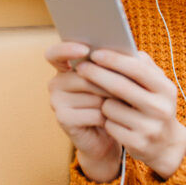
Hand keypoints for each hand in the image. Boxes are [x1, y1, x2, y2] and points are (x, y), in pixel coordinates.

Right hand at [45, 42, 121, 182]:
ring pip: (92, 95)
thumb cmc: (113, 102)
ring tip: (121, 105)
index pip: (55, 53)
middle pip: (85, 76)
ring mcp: (57, 102)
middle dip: (111, 82)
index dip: (67, 49)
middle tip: (130, 88)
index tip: (85, 50)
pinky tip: (112, 120)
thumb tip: (128, 54)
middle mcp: (56, 83)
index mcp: (65, 68)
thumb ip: (114, 64)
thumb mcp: (114, 80)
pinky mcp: (64, 119)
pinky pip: (94, 113)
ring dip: (112, 100)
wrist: (109, 135)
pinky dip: (108, 117)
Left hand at [76, 50, 185, 179]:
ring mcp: (149, 127)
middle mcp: (160, 108)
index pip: (138, 69)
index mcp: (166, 89)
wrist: (166, 145)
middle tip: (82, 68)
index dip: (114, 60)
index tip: (95, 53)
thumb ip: (142, 66)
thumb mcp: (157, 86)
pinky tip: (112, 120)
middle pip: (120, 86)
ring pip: (110, 107)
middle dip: (97, 74)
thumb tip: (121, 48)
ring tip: (108, 103)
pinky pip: (109, 125)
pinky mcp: (137, 143)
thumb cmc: (155, 106)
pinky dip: (106, 120)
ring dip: (103, 102)